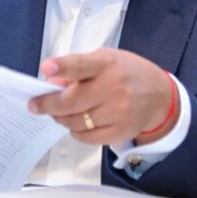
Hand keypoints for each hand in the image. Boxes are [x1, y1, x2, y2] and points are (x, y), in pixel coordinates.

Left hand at [28, 48, 177, 145]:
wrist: (160, 96)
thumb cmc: (127, 73)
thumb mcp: (105, 59)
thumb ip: (77, 69)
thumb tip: (50, 84)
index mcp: (107, 64)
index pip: (82, 65)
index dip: (63, 66)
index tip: (46, 68)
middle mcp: (114, 87)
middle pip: (71, 102)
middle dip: (48, 104)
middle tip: (36, 104)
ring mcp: (118, 112)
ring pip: (75, 122)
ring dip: (61, 118)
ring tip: (61, 112)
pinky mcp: (120, 132)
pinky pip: (86, 137)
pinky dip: (76, 131)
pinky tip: (78, 123)